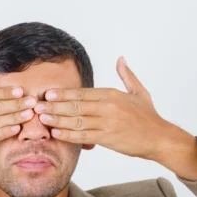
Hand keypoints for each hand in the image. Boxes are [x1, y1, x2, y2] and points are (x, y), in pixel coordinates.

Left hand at [33, 56, 173, 159]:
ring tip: (42, 118)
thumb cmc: (148, 117)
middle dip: (54, 106)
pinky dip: (69, 134)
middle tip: (37, 106)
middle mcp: (108, 106)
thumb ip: (127, 75)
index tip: (48, 93)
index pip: (83, 92)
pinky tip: (56, 133)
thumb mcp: (139, 92)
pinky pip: (84, 136)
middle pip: (76, 105)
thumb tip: (120, 59)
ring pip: (77, 120)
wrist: (160, 138)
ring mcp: (108, 123)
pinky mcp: (108, 138)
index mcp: (112, 94)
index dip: (64, 93)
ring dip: (57, 119)